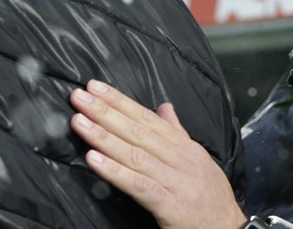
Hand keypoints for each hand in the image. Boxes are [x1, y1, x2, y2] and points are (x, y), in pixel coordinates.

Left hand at [69, 80, 246, 228]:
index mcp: (184, 146)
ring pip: (135, 154)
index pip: (148, 118)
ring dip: (104, 137)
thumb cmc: (212, 196)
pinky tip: (94, 160)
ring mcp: (175, 180)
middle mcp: (179, 158)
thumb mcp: (198, 159)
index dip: (121, 102)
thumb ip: (177, 133)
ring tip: (80, 122)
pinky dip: (115, 172)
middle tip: (80, 97)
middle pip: (138, 131)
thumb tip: (163, 107)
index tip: (97, 87)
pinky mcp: (169, 205)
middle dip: (106, 112)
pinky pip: (138, 185)